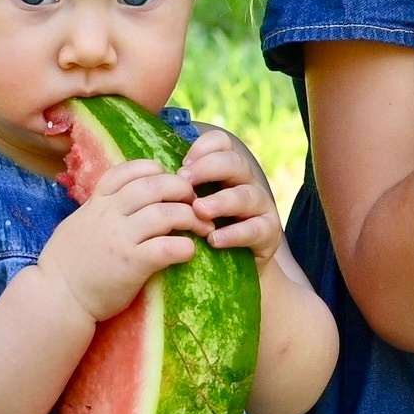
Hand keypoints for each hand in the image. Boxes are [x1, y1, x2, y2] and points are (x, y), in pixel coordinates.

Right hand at [34, 158, 202, 323]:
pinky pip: (168, 247)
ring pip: (167, 213)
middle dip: (181, 188)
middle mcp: (109, 215)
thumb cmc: (68, 264)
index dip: (154, 170)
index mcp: (97, 203)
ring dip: (191, 217)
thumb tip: (123, 196)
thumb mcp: (79, 223)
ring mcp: (121, 239)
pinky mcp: (132, 264)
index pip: (128, 170)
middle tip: (194, 201)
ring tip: (203, 227)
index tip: (166, 179)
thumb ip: (100, 207)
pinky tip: (189, 251)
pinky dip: (185, 247)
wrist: (57, 298)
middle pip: (155, 186)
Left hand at [183, 127, 284, 258]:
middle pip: (235, 162)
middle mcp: (246, 182)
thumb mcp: (187, 204)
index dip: (203, 148)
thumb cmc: (199, 230)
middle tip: (183, 180)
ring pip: (245, 195)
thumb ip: (175, 187)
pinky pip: (255, 229)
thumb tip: (146, 172)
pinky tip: (214, 240)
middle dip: (208, 168)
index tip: (181, 164)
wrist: (227, 270)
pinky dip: (234, 234)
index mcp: (226, 169)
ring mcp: (260, 207)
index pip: (222, 143)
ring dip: (221, 201)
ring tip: (198, 210)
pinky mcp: (268, 233)